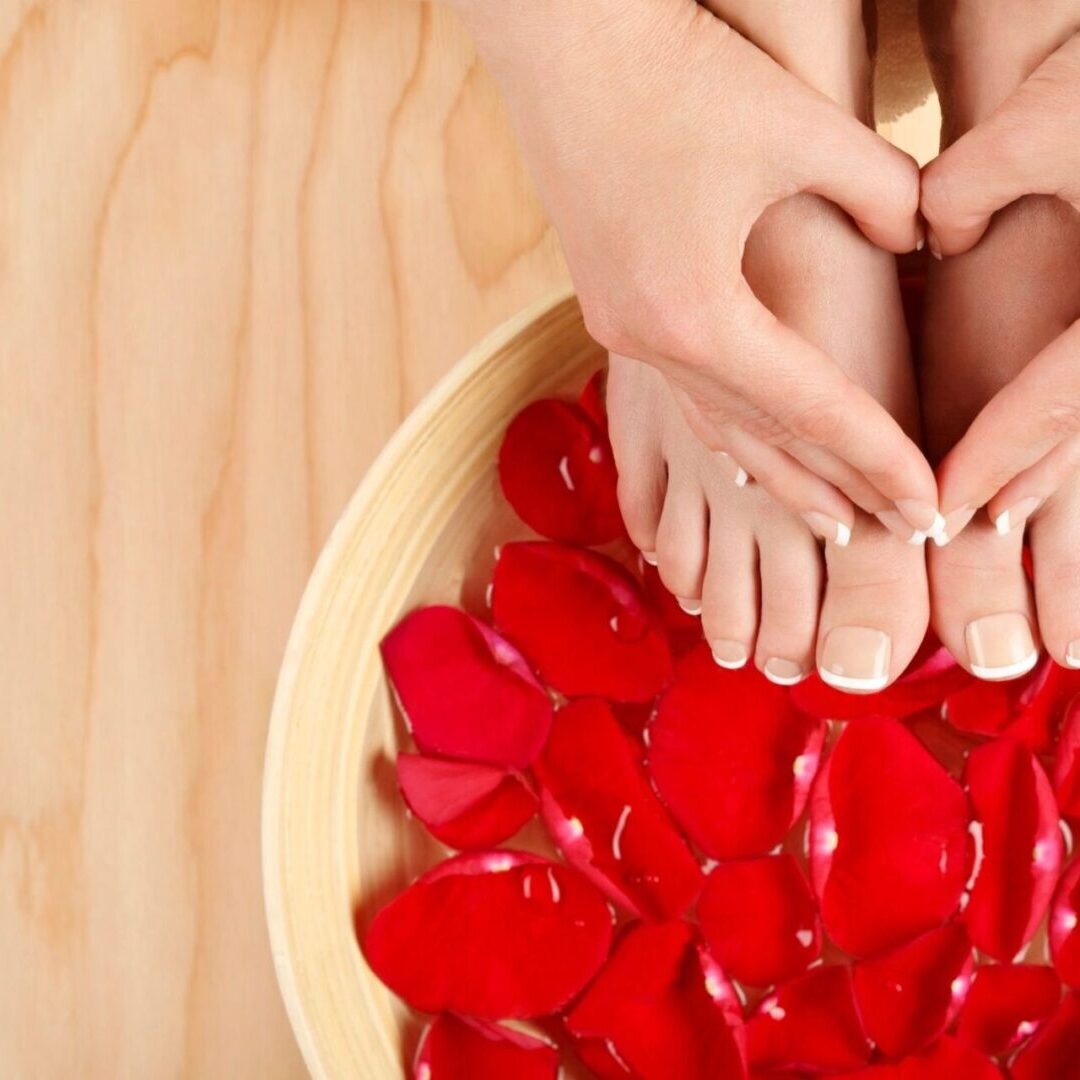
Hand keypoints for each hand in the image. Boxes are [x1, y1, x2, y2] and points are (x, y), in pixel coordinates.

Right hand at [451, 0, 937, 542]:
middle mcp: (651, 339)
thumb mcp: (802, 128)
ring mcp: (621, 326)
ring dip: (775, 471)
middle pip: (760, 438)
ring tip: (826, 514)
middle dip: (832, 486)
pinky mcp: (610, 301)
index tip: (928, 505)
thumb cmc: (678, 71)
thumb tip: (914, 232)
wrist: (560, 38)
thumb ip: (880, 191)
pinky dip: (728, 426)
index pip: (813, 409)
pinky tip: (748, 442)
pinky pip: (681, 391)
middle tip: (891, 532)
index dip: (879, 458)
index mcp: (698, 313)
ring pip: (713, 424)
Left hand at [921, 31, 1079, 538]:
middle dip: (1022, 477)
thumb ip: (973, 181)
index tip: (941, 501)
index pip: (1064, 399)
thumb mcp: (1052, 116)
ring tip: (996, 507)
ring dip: (1050, 464)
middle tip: (958, 526)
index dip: (999, 454)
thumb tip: (936, 236)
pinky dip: (1066, 427)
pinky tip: (1032, 454)